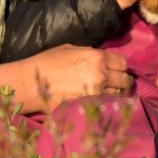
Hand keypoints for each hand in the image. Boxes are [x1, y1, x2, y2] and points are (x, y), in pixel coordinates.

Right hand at [0, 45, 130, 112]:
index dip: (120, 67)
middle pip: (125, 81)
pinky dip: (105, 106)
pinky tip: (100, 104)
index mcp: (97, 57)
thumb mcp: (71, 49)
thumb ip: (91, 53)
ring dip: (114, 95)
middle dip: (121, 82)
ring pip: (118, 95)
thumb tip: (102, 59)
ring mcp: (96, 93)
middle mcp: (101, 75)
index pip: (123, 64)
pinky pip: (106, 107)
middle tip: (116, 85)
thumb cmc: (47, 63)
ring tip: (107, 95)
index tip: (116, 71)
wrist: (31, 83)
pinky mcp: (89, 108)